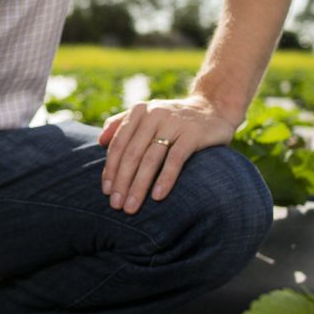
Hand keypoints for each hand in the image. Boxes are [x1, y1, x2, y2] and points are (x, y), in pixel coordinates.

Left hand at [98, 96, 238, 213]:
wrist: (214, 107)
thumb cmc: (175, 118)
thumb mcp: (148, 116)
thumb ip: (122, 124)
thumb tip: (99, 141)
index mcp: (139, 112)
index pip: (119, 144)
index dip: (110, 169)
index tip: (106, 192)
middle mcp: (154, 115)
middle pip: (132, 153)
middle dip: (122, 182)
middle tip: (116, 205)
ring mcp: (174, 123)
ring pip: (150, 159)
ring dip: (139, 185)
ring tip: (132, 207)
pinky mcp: (193, 134)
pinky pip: (175, 159)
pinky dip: (165, 178)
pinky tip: (158, 196)